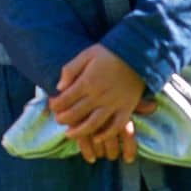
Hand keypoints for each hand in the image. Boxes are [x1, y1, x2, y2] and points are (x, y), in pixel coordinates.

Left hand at [50, 43, 146, 162]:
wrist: (138, 53)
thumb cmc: (110, 52)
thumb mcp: (87, 54)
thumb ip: (71, 69)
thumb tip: (60, 87)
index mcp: (88, 81)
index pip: (65, 100)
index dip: (55, 105)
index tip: (52, 106)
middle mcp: (99, 95)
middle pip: (75, 114)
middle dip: (63, 119)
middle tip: (59, 119)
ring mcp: (114, 104)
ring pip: (92, 124)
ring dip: (78, 132)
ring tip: (70, 134)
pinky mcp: (126, 108)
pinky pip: (115, 127)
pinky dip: (106, 135)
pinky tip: (96, 138)